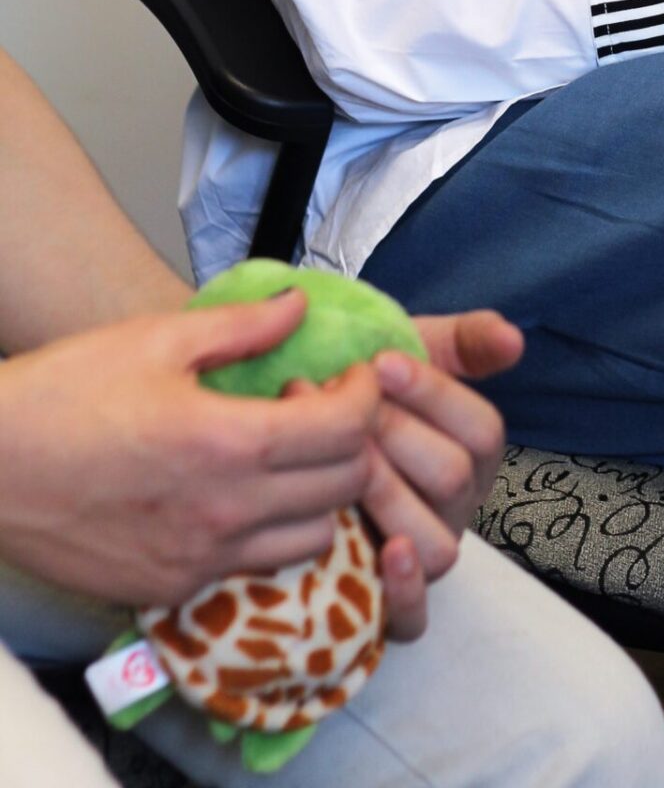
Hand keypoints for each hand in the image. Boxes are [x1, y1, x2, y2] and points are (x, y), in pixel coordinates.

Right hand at [0, 293, 379, 609]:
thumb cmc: (66, 394)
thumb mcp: (158, 339)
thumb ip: (244, 326)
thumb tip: (301, 304)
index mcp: (228, 444)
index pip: (347, 429)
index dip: (367, 394)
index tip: (355, 373)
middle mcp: (225, 514)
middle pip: (345, 487)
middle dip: (353, 440)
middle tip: (320, 405)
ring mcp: (199, 560)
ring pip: (312, 540)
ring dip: (321, 494)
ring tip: (287, 453)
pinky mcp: (171, 588)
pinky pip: (254, 568)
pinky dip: (272, 532)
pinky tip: (243, 492)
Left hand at [342, 309, 520, 640]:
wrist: (301, 448)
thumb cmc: (362, 396)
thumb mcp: (414, 356)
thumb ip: (464, 342)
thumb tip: (513, 339)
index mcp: (472, 453)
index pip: (482, 429)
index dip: (434, 393)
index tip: (378, 363)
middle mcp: (457, 508)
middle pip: (452, 479)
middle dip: (393, 435)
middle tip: (336, 409)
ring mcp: (426, 558)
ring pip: (436, 543)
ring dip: (387, 497)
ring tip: (337, 467)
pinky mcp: (390, 607)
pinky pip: (415, 619)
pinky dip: (405, 592)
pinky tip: (387, 552)